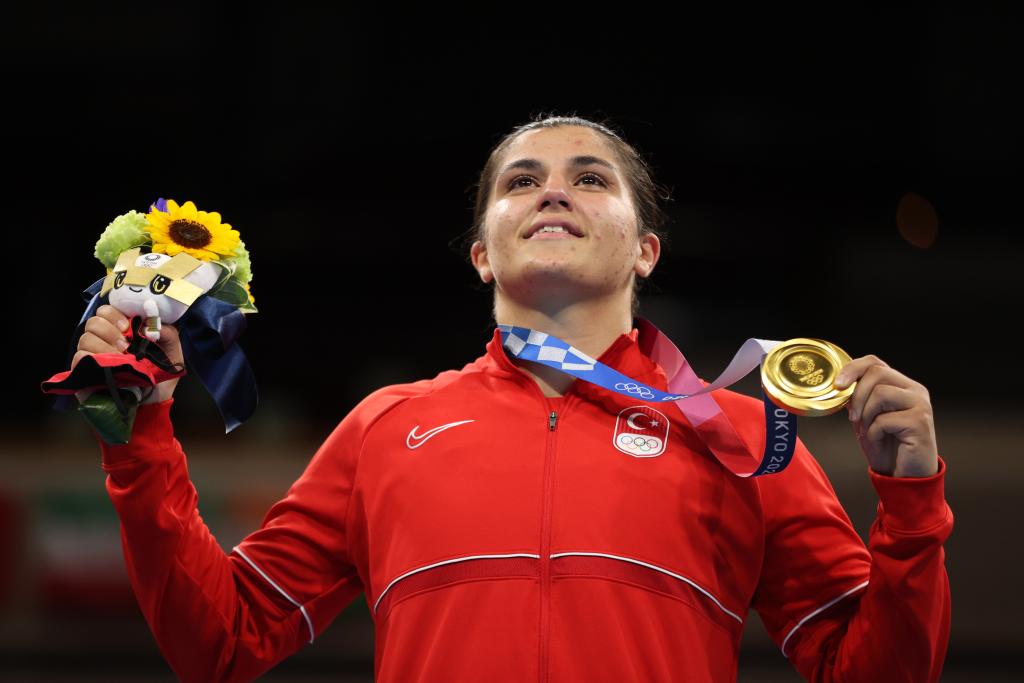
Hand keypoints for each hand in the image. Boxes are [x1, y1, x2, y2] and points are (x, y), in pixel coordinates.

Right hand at [73, 304, 183, 403]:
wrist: (152, 406)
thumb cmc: (160, 379)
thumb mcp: (173, 354)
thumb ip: (168, 333)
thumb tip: (150, 324)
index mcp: (124, 333)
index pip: (108, 311)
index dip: (115, 314)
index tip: (128, 326)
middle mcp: (105, 341)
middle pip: (94, 321)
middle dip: (110, 330)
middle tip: (126, 345)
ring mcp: (93, 356)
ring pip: (85, 337)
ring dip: (104, 345)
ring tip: (121, 358)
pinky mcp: (84, 373)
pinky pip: (79, 356)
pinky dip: (93, 358)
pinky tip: (109, 367)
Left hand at [834, 356, 938, 477]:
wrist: (905, 476)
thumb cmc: (886, 446)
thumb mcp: (866, 418)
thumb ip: (857, 399)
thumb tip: (839, 384)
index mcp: (902, 385)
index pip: (875, 362)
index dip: (852, 368)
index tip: (837, 385)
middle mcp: (915, 390)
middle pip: (877, 373)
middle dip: (856, 396)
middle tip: (854, 418)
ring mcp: (920, 404)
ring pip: (881, 393)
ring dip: (866, 415)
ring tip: (869, 431)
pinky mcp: (920, 422)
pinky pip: (884, 419)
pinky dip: (874, 433)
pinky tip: (880, 441)